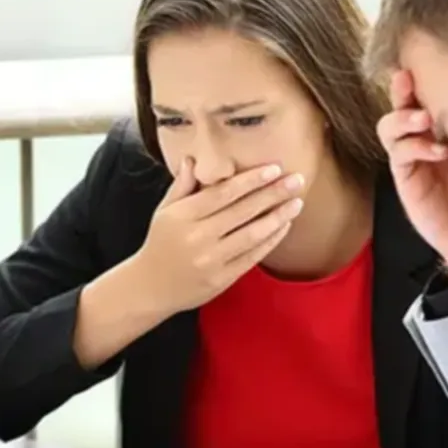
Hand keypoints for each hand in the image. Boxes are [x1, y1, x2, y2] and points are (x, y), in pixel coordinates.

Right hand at [135, 159, 304, 314]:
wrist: (150, 288)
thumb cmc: (160, 243)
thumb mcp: (164, 211)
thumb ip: (182, 186)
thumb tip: (193, 160)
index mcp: (183, 216)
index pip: (223, 193)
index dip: (251, 180)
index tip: (274, 168)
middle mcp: (198, 237)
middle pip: (242, 211)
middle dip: (273, 194)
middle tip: (297, 180)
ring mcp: (211, 260)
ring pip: (252, 234)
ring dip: (278, 217)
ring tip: (297, 203)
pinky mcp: (221, 279)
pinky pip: (252, 256)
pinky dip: (270, 241)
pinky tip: (284, 226)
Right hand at [377, 70, 447, 281]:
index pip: (430, 92)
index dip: (425, 74)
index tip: (430, 58)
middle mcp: (426, 135)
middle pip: (403, 102)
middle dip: (403, 89)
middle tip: (409, 79)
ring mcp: (414, 156)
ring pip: (391, 127)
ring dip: (403, 118)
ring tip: (422, 119)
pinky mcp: (407, 178)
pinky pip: (400, 155)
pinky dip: (414, 148)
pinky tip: (436, 151)